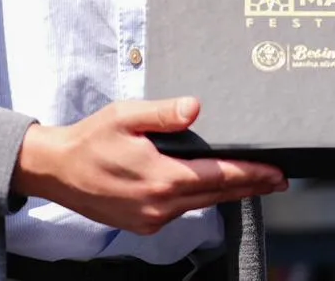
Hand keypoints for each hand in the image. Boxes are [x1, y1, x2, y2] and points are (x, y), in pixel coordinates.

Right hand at [13, 97, 287, 234]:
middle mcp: (161, 206)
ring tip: (251, 181)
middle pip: (218, 195)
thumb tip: (195, 107)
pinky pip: (181, 211)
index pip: (221, 177)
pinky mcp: (143, 225)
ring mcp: (152, 219)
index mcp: (162, 178)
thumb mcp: (125, 116)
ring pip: (200, 205)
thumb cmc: (91, 139)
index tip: (278, 173)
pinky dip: (199, 199)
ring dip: (226, 193)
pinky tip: (208, 188)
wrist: (56, 171)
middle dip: (250, 186)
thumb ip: (163, 112)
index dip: (253, 175)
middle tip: (279, 179)